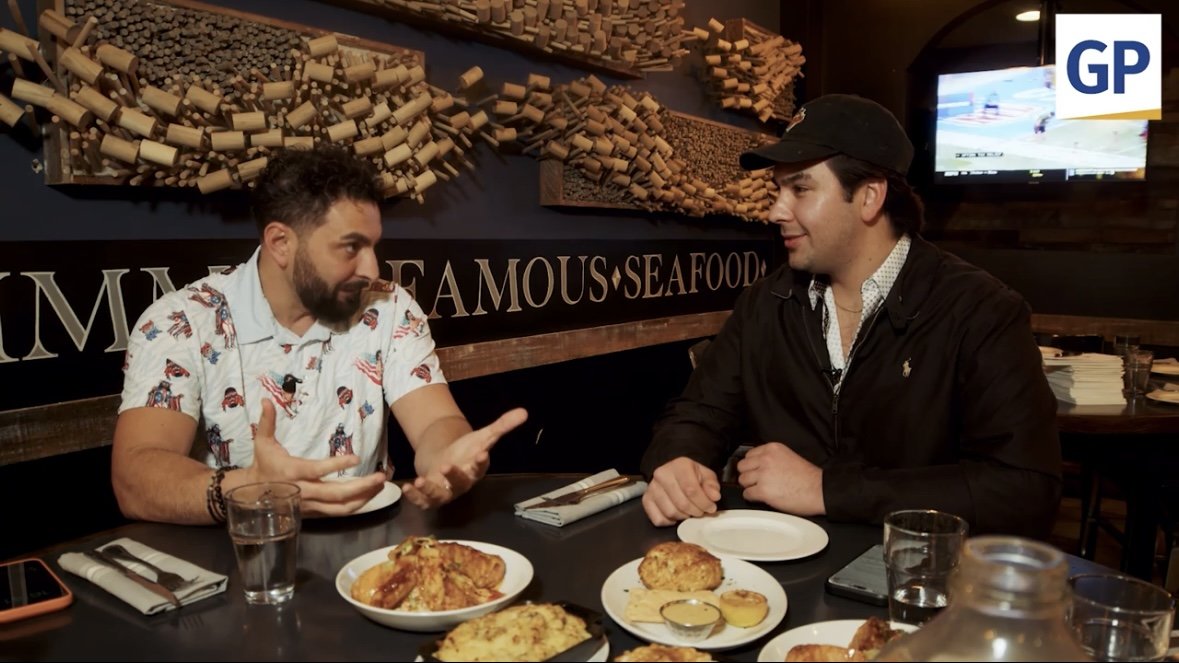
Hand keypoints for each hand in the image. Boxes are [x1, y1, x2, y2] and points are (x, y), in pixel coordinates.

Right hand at [247, 399, 384, 515]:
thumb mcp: (262, 442)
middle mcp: (304, 491)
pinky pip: (338, 512)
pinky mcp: (315, 512)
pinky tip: (370, 495)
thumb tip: (267, 400)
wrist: (252, 495)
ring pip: (340, 508)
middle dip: (361, 487)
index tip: (357, 458)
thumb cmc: (263, 465)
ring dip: (364, 498)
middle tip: (381, 477)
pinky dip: (356, 506)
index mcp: (292, 472)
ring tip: (382, 486)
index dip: (337, 465)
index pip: (317, 470)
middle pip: (335, 494)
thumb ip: (267, 422)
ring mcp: (310, 505)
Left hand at [402, 407, 527, 508]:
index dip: (481, 462)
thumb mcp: (482, 436)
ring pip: (440, 495)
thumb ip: (502, 426)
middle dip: (454, 476)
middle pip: (460, 483)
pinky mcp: (429, 497)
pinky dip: (414, 497)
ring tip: (419, 481)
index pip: (480, 466)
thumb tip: (524, 412)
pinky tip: (406, 486)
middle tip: (447, 466)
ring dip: (430, 490)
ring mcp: (445, 492)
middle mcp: (461, 484)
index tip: (481, 454)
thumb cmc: (466, 451)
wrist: (445, 462)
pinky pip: (423, 501)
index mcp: (475, 469)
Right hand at [642, 457, 720, 526]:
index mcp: (679, 465)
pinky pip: (658, 519)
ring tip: (689, 512)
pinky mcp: (646, 500)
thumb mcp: (706, 476)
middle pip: (681, 503)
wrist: (674, 472)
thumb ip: (712, 485)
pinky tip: (677, 515)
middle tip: (701, 512)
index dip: (703, 503)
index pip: (691, 489)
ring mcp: (652, 488)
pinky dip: (670, 522)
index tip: (711, 508)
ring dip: (684, 517)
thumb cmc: (692, 476)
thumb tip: (714, 497)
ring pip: (670, 512)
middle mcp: (662, 475)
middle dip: (695, 512)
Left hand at [736, 442, 824, 515]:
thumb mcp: (789, 456)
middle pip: (742, 466)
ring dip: (749, 486)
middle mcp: (766, 459)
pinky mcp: (763, 490)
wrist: (819, 490)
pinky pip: (747, 494)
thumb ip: (772, 458)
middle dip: (748, 475)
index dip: (752, 465)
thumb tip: (758, 465)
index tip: (755, 471)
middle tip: (756, 481)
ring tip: (760, 489)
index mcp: (773, 449)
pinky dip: (752, 497)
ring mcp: (763, 475)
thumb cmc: (809, 477)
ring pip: (742, 480)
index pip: (749, 454)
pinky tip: (761, 497)